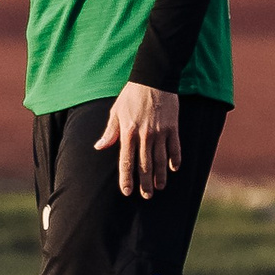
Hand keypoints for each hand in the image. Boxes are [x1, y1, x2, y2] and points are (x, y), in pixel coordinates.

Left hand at [94, 82, 180, 197]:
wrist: (153, 78)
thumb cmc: (132, 95)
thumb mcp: (116, 111)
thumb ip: (110, 132)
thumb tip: (99, 147)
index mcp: (128, 132)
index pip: (126, 161)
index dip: (126, 178)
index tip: (127, 191)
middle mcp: (144, 135)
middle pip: (144, 165)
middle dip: (144, 183)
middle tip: (146, 195)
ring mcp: (160, 132)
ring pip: (160, 160)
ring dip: (160, 175)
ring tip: (159, 187)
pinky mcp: (172, 127)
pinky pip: (175, 147)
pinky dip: (175, 159)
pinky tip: (173, 169)